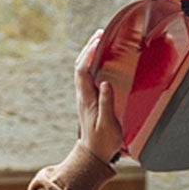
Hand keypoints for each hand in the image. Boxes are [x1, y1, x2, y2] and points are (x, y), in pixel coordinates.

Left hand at [75, 29, 122, 163]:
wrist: (93, 154)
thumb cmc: (103, 141)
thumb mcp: (108, 124)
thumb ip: (107, 103)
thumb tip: (106, 83)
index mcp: (87, 99)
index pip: (82, 70)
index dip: (88, 53)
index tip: (98, 40)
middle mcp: (83, 96)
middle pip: (80, 66)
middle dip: (88, 48)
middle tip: (99, 34)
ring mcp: (84, 98)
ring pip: (82, 71)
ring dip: (89, 54)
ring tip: (100, 41)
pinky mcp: (89, 100)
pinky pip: (87, 77)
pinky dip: (92, 64)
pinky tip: (101, 60)